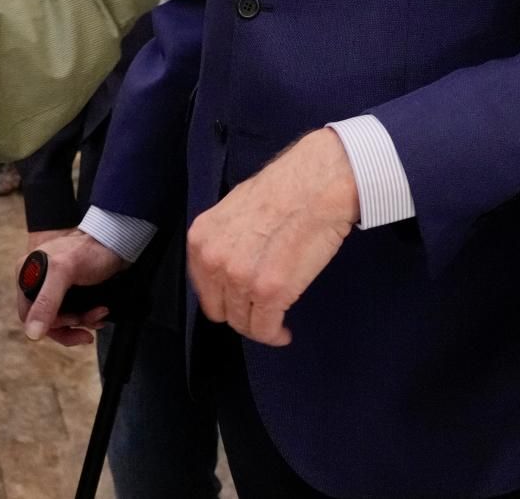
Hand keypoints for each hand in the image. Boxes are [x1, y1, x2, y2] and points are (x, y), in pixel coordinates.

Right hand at [17, 230, 123, 346]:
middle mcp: (38, 281)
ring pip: (62, 319)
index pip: (27, 314)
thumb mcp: (63, 272)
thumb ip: (46, 301)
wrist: (115, 241)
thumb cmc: (88, 249)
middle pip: (45, 320)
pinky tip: (100, 312)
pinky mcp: (71, 290)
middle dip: (70, 325)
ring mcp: (54, 286)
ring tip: (99, 314)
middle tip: (86, 321)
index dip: (48, 324)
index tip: (71, 321)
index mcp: (27, 274)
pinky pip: (74, 314)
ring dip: (82, 322)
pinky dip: (88, 318)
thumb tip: (32, 333)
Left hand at [188, 128, 356, 346]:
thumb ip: (224, 241)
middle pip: (220, 310)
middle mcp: (214, 260)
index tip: (238, 300)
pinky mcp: (270, 292)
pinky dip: (274, 334)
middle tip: (259, 310)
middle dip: (240, 313)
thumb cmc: (285, 190)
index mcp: (202, 239)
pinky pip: (265, 329)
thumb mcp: (234, 210)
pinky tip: (283, 331)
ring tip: (275, 321)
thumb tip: (229, 263)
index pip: (203, 287)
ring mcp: (240, 278)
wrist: (317, 185)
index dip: (223, 297)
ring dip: (260, 325)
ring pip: (243, 323)